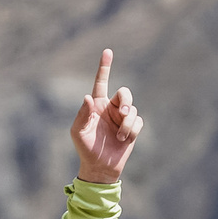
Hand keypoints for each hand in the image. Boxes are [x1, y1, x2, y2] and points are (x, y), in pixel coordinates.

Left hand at [69, 48, 143, 182]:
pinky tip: (124, 140)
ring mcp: (122, 118)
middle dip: (126, 101)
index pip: (101, 82)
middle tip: (122, 113)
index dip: (104, 67)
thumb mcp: (78, 132)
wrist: (99, 166)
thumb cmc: (85, 148)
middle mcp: (111, 108)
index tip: (107, 51)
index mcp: (96, 105)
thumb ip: (83, 114)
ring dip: (127, 124)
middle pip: (124, 92)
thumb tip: (88, 97)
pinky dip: (132, 130)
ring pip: (132, 109)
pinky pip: (139, 121)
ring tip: (119, 137)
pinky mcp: (132, 128)